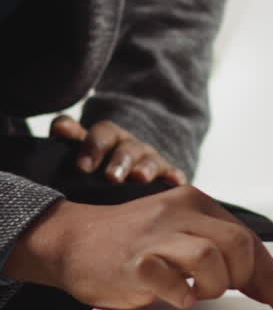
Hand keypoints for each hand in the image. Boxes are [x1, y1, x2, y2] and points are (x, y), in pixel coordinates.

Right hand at [5, 185, 272, 309]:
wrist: (74, 240)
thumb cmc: (133, 242)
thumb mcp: (179, 231)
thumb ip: (216, 247)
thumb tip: (263, 281)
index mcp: (195, 203)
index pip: (247, 238)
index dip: (270, 275)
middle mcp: (179, 212)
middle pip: (237, 245)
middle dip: (246, 279)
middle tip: (232, 295)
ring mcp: (156, 236)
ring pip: (211, 258)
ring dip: (213, 286)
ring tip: (196, 293)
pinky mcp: (134, 261)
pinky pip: (170, 281)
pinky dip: (180, 296)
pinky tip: (176, 297)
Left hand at [50, 114, 186, 184]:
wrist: (126, 176)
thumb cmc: (98, 166)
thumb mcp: (82, 150)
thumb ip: (71, 138)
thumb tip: (61, 127)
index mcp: (111, 138)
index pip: (104, 133)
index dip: (94, 146)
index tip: (83, 167)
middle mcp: (133, 147)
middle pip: (129, 149)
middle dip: (121, 161)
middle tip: (112, 176)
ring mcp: (151, 162)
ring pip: (151, 161)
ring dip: (146, 168)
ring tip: (139, 178)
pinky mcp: (167, 177)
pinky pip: (173, 176)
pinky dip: (174, 178)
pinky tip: (174, 183)